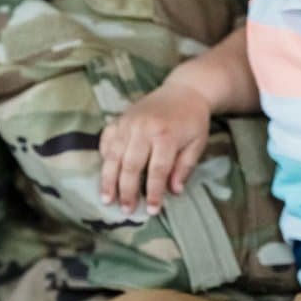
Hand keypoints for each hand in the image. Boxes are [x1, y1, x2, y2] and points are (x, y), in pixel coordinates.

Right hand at [98, 82, 211, 214]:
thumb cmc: (192, 120)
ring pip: (114, 155)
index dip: (153, 192)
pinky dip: (103, 155)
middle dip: (127, 190)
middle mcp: (144, 128)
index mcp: (166, 135)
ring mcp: (128, 122)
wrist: (184, 90)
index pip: (157, 170)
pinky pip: (106, 139)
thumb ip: (184, 167)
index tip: (151, 210)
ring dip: (109, 179)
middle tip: (126, 210)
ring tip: (107, 198)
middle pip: (131, 165)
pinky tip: (104, 173)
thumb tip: (173, 192)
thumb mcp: (196, 144)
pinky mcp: (119, 118)